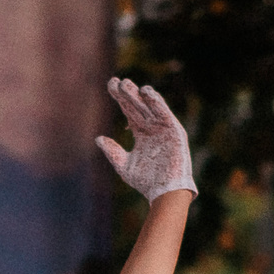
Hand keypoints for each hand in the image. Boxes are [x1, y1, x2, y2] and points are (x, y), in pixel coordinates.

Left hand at [95, 77, 195, 200]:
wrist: (164, 192)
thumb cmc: (146, 182)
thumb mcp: (124, 165)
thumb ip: (112, 151)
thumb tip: (98, 138)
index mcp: (142, 134)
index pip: (129, 111)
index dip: (120, 98)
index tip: (110, 85)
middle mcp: (152, 128)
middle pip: (137, 106)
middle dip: (126, 93)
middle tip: (114, 81)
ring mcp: (163, 129)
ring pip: (149, 107)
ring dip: (139, 95)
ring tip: (126, 83)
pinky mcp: (174, 131)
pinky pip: (164, 113)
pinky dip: (156, 102)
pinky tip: (145, 92)